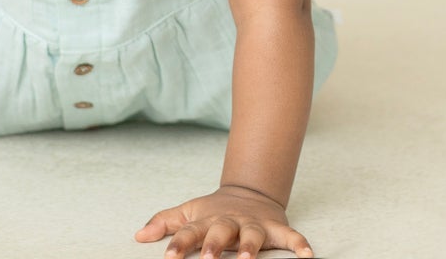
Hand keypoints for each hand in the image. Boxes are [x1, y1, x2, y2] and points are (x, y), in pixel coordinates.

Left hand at [134, 185, 314, 258]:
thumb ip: (164, 223)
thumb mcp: (188, 213)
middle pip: (221, 233)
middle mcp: (230, 222)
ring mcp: (254, 225)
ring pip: (253, 236)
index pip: (189, 231)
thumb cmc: (213, 212)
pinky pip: (291, 237)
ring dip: (250, 247)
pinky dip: (300, 245)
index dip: (178, 244)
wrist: (249, 193)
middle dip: (214, 246)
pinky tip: (308, 257)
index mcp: (207, 220)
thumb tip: (137, 235)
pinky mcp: (276, 228)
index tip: (168, 257)